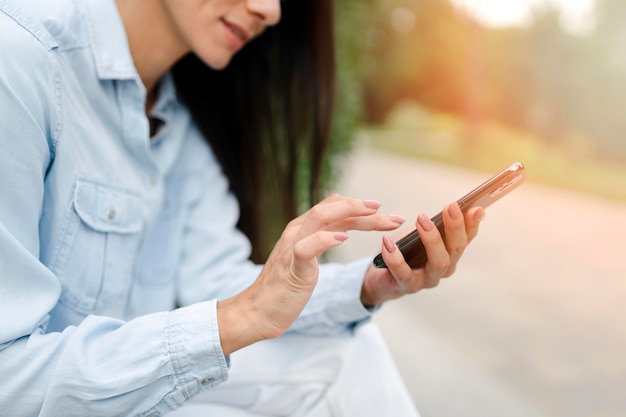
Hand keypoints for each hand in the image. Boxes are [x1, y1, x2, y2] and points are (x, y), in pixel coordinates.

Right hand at [217, 194, 404, 354]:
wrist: (258, 312)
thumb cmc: (284, 288)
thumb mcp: (305, 258)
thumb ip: (319, 241)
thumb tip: (341, 230)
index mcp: (302, 229)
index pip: (333, 207)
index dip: (360, 208)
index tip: (385, 213)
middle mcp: (297, 231)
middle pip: (332, 208)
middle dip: (365, 209)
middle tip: (393, 217)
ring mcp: (292, 246)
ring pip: (321, 217)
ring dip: (351, 212)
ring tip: (376, 213)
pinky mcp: (292, 267)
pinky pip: (307, 246)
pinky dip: (326, 239)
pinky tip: (344, 238)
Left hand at [360, 202, 483, 306]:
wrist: (381, 276)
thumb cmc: (406, 250)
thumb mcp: (421, 233)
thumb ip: (437, 223)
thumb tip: (454, 206)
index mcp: (450, 253)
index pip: (466, 238)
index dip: (473, 223)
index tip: (476, 208)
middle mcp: (444, 268)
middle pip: (456, 249)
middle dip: (455, 227)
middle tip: (450, 207)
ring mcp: (428, 280)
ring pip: (438, 263)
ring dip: (432, 240)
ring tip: (422, 219)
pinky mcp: (407, 286)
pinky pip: (404, 273)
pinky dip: (396, 257)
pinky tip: (388, 241)